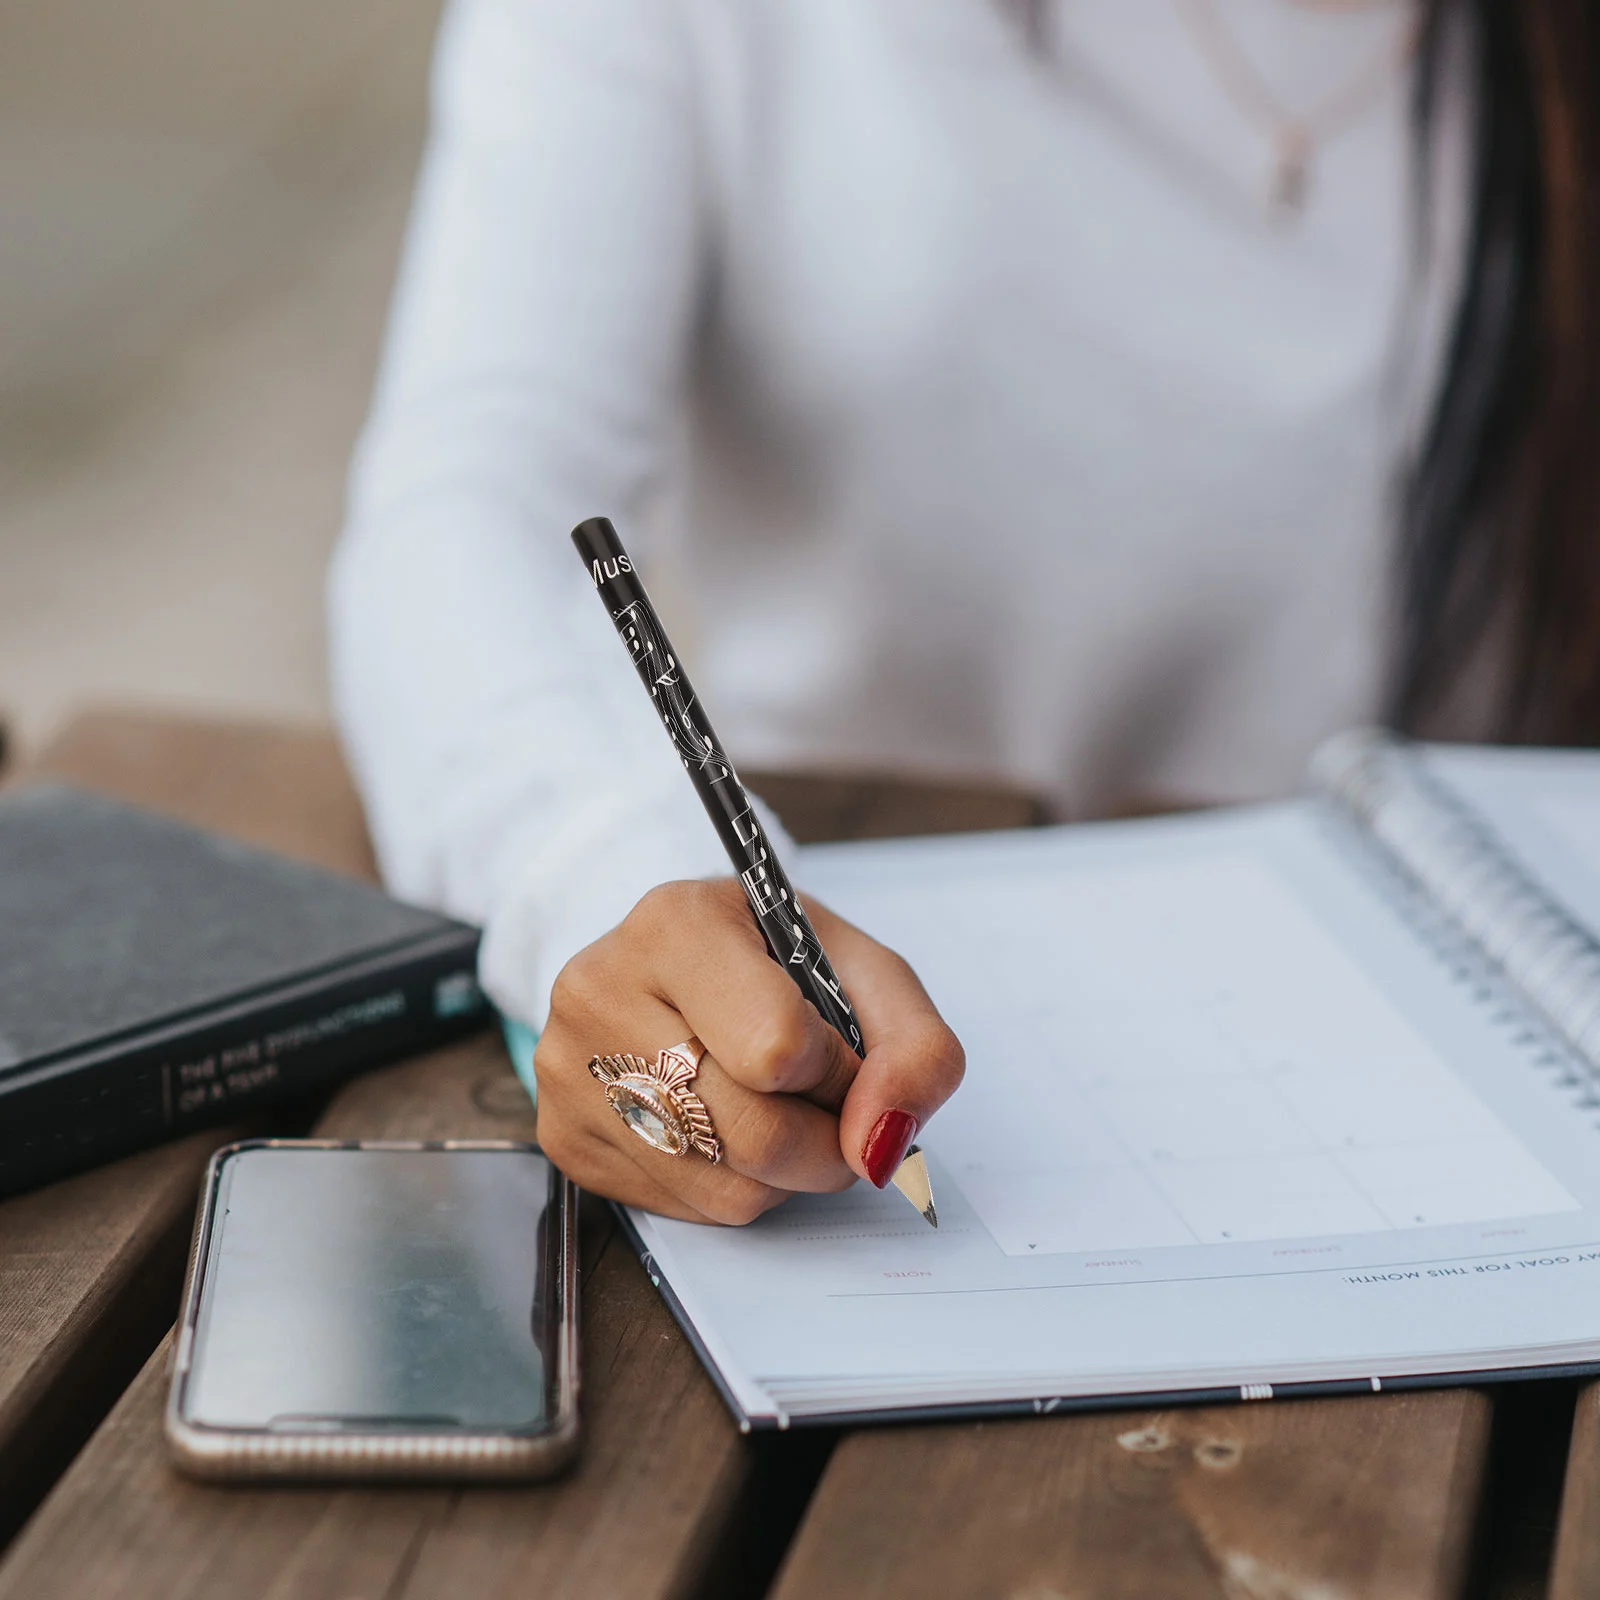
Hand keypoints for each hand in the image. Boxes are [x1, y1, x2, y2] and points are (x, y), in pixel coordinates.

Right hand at [533, 878, 963, 1222]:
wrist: (671, 963)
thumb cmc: (772, 962)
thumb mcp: (862, 970)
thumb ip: (915, 1047)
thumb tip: (882, 1146)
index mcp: (676, 924)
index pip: (779, 1048)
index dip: (838, 1071)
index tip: (839, 1052)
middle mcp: (601, 990)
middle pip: (755, 1134)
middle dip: (825, 1140)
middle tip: (828, 1102)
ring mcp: (568, 1068)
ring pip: (726, 1188)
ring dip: (785, 1172)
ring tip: (774, 1104)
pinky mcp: (562, 1135)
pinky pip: (685, 1208)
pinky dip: (734, 1185)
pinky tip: (724, 1125)